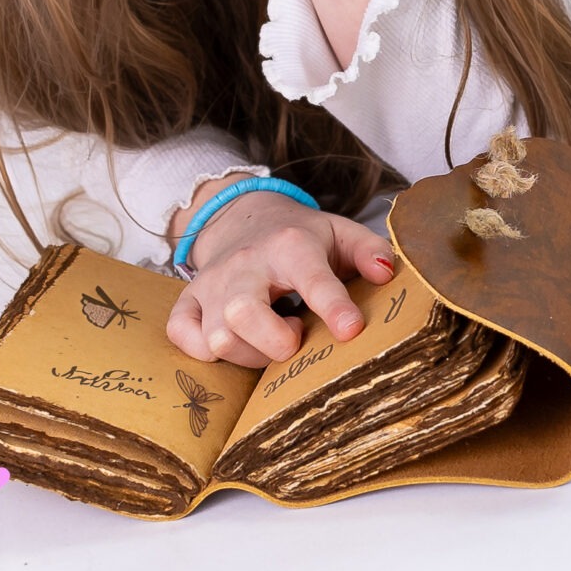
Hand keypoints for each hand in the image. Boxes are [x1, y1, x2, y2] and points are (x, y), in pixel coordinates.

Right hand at [164, 190, 399, 367]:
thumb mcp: (339, 233)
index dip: (332, 306)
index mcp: (289, 245)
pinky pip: (182, 335)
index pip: (311, 278)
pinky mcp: (189, 300)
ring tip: (271, 334)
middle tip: (296, 335)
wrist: (243, 217)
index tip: (351, 331)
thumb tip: (388, 274)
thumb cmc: (299, 237)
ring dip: (250, 352)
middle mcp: (245, 263)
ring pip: (218, 336)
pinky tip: (235, 341)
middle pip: (245, 314)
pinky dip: (203, 351)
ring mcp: (212, 283)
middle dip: (276, 342)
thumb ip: (370, 251)